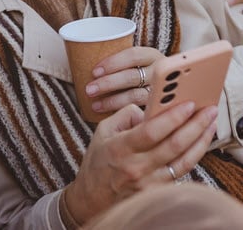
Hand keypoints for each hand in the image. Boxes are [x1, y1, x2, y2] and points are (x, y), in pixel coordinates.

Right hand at [63, 101, 217, 225]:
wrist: (92, 198)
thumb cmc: (98, 161)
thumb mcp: (103, 130)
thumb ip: (126, 115)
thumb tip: (150, 109)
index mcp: (121, 148)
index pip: (151, 131)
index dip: (172, 117)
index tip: (188, 104)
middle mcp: (137, 167)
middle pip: (173, 146)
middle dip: (195, 125)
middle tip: (209, 110)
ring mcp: (149, 183)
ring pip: (183, 161)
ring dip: (200, 142)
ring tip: (211, 125)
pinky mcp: (157, 192)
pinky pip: (180, 173)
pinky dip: (193, 156)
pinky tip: (200, 144)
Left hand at [84, 46, 163, 114]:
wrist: (164, 88)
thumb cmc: (136, 71)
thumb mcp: (131, 62)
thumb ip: (118, 62)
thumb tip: (82, 55)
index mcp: (151, 55)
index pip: (133, 55)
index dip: (113, 62)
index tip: (94, 71)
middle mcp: (160, 72)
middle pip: (132, 76)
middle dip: (108, 83)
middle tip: (89, 89)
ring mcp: (162, 92)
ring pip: (135, 95)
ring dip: (112, 100)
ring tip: (95, 104)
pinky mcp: (159, 108)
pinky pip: (139, 110)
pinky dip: (122, 111)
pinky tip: (109, 114)